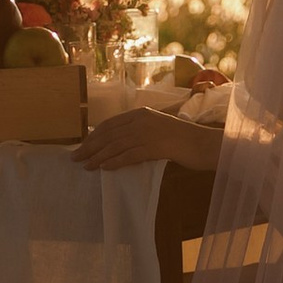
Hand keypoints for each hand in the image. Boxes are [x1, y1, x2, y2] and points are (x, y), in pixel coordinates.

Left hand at [77, 107, 221, 174]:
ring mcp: (149, 132)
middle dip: (90, 146)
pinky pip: (130, 155)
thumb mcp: (159, 131)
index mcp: (142, 113)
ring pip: (116, 144)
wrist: (207, 144)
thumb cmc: (185, 141)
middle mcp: (143, 120)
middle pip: (109, 133)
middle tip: (76, 157)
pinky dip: (115, 161)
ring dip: (98, 156)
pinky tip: (104, 168)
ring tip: (86, 165)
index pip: (111, 124)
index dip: (94, 136)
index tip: (82, 146)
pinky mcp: (156, 146)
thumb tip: (120, 145)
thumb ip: (141, 134)